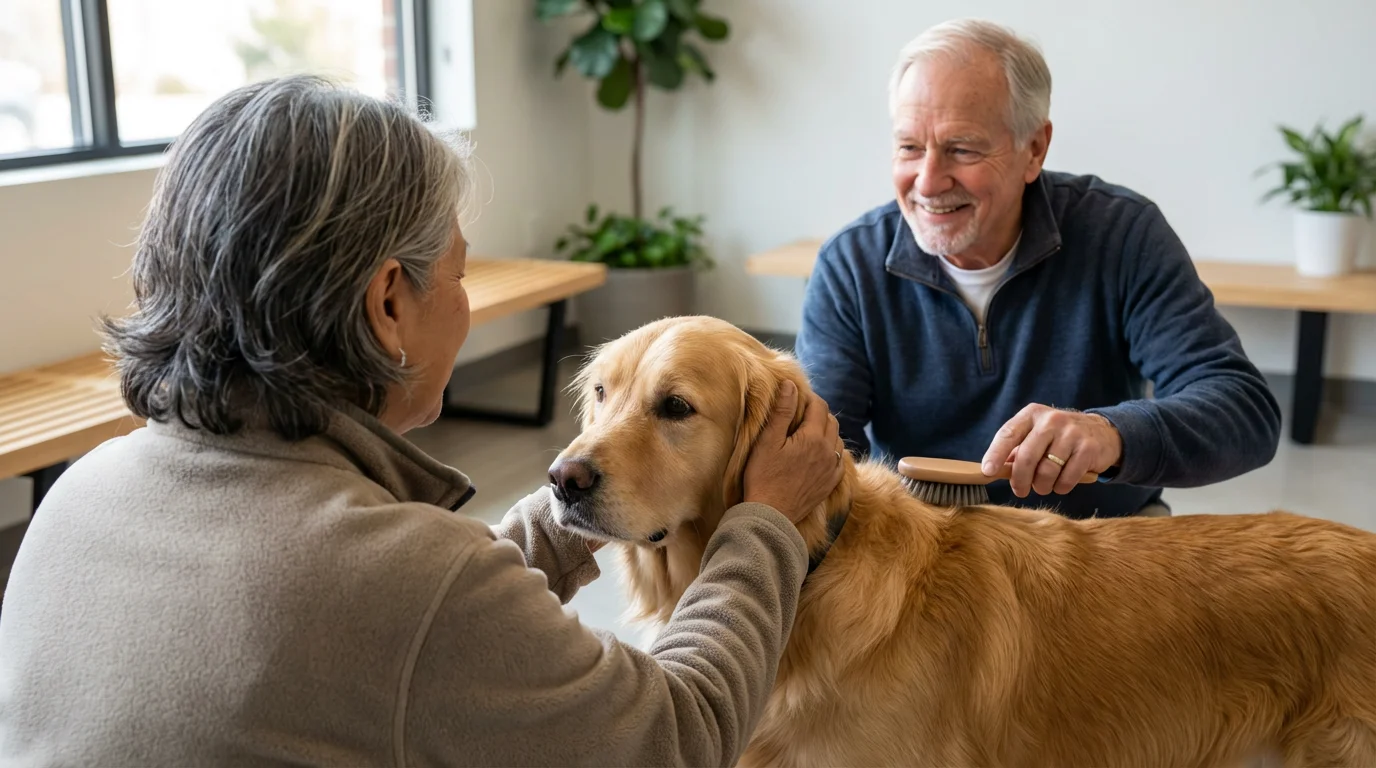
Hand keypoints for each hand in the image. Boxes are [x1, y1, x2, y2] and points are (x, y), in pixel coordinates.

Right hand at [743, 381, 844, 523]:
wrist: (771, 514)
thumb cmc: (763, 476)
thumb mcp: (767, 441)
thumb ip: (782, 411)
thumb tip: (791, 385)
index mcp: (813, 437)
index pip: (819, 406)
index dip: (809, 398)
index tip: (797, 398)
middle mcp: (828, 451)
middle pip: (831, 421)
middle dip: (819, 413)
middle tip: (801, 414)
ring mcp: (831, 469)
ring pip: (837, 441)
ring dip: (826, 432)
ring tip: (809, 433)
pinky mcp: (830, 484)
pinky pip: (839, 461)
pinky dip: (831, 452)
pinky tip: (820, 454)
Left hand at [981, 405, 1121, 497]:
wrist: (1103, 433)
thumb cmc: (1059, 438)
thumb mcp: (1036, 435)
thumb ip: (1015, 450)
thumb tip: (992, 470)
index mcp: (1032, 414)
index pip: (1008, 434)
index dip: (995, 454)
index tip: (988, 472)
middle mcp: (1051, 420)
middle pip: (1026, 457)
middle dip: (1020, 480)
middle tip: (1020, 491)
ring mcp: (1071, 433)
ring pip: (1047, 472)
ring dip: (1042, 486)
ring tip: (1044, 485)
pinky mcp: (1088, 448)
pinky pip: (1066, 479)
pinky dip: (1061, 487)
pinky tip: (1061, 483)